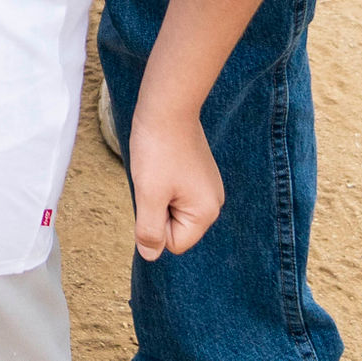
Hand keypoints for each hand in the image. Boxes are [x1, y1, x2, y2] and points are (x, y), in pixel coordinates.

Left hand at [126, 97, 224, 259]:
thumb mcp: (148, 195)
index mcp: (206, 213)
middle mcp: (214, 202)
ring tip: (158, 168)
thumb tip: (150, 256)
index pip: (174, 243)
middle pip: (174, 226)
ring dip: (157, 193)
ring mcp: (208, 186)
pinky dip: (163, 181)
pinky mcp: (199, 172)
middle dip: (156, 207)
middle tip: (154, 178)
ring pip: (172, 208)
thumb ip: (149, 230)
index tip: (154, 193)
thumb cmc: (157, 149)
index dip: (154, 223)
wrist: (167, 106)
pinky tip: (163, 161)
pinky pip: (175, 191)